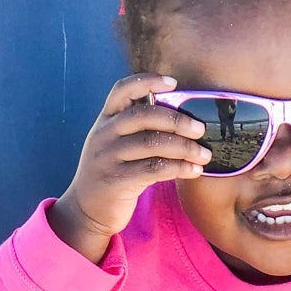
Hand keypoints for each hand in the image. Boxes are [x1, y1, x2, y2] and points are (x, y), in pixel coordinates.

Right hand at [48, 74, 212, 261]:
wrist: (87, 209)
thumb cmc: (112, 172)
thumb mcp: (115, 144)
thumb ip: (136, 128)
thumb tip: (179, 116)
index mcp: (105, 120)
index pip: (122, 90)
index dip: (147, 81)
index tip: (173, 83)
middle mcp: (104, 134)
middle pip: (143, 116)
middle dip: (176, 120)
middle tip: (200, 129)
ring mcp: (108, 157)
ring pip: (152, 143)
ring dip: (184, 148)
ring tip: (204, 154)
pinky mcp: (117, 181)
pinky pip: (153, 169)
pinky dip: (178, 168)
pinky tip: (193, 170)